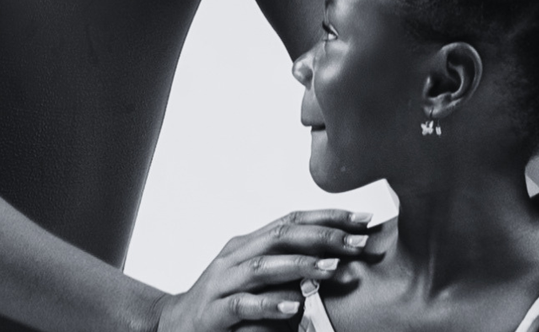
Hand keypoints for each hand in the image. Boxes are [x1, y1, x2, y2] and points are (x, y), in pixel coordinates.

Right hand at [155, 211, 381, 331]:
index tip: (363, 219)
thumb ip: (287, 272)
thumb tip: (334, 265)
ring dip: (300, 266)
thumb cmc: (223, 304)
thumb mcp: (257, 283)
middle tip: (357, 243)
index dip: (328, 217)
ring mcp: (222, 282)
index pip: (292, 221)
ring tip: (332, 269)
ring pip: (263, 266)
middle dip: (323, 236)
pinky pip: (243, 305)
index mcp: (249, 244)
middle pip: (281, 236)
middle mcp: (236, 256)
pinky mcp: (214, 312)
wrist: (174, 326)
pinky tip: (293, 305)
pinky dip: (269, 304)